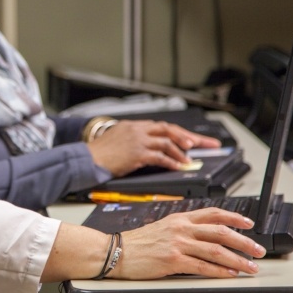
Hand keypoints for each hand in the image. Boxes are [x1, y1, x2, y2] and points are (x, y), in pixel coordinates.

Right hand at [87, 120, 220, 176]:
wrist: (86, 159)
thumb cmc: (100, 154)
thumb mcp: (118, 140)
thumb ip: (136, 141)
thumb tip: (154, 150)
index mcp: (135, 125)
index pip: (163, 127)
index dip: (181, 133)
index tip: (195, 140)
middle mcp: (138, 129)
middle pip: (170, 130)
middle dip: (191, 138)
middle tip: (207, 144)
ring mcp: (137, 140)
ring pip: (167, 142)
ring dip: (181, 151)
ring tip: (190, 159)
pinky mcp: (136, 153)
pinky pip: (159, 156)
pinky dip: (171, 162)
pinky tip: (178, 166)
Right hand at [108, 208, 266, 278]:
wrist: (116, 251)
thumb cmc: (137, 242)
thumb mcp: (162, 227)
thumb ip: (183, 228)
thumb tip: (204, 236)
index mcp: (180, 218)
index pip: (213, 213)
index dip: (234, 217)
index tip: (249, 224)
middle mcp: (181, 228)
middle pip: (220, 231)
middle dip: (244, 241)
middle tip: (258, 249)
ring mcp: (178, 243)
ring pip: (216, 249)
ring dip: (237, 259)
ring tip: (250, 266)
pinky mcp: (173, 260)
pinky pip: (203, 265)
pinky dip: (220, 270)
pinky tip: (229, 274)